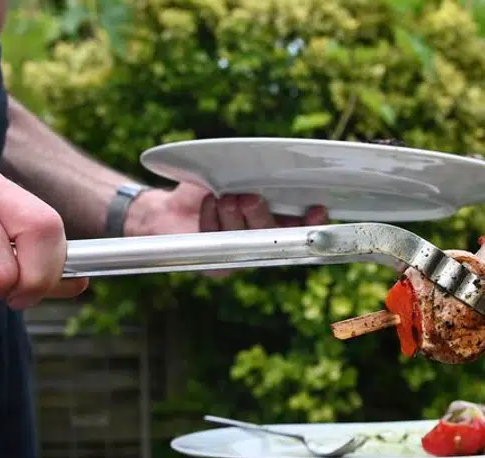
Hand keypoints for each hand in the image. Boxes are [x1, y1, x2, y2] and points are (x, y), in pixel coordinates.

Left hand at [123, 183, 328, 277]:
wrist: (167, 210)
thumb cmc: (207, 188)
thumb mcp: (236, 173)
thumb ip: (259, 174)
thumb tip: (277, 162)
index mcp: (276, 221)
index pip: (303, 227)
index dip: (313, 221)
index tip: (317, 208)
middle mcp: (263, 240)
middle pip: (275, 234)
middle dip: (262, 214)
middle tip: (249, 197)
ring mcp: (242, 255)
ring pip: (249, 238)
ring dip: (235, 215)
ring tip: (224, 197)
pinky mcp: (218, 267)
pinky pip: (222, 246)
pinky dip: (214, 221)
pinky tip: (209, 202)